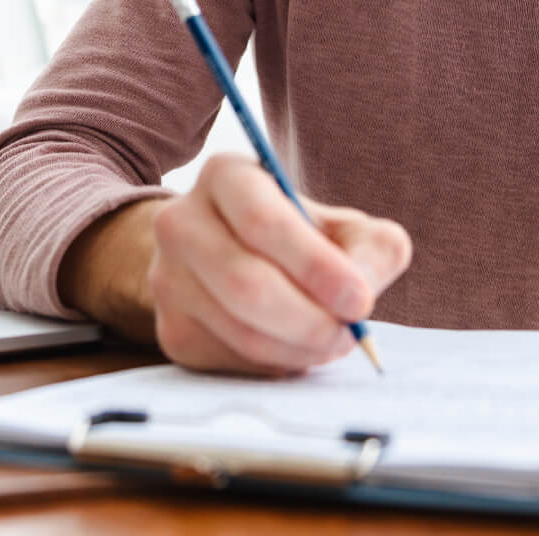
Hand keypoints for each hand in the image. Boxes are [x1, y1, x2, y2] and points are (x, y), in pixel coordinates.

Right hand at [149, 153, 410, 375]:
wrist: (233, 257)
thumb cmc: (301, 238)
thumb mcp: (344, 227)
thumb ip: (370, 250)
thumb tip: (360, 294)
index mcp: (225, 176)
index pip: (262, 222)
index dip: (314, 265)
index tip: (360, 299)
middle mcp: (181, 222)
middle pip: (245, 283)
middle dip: (310, 319)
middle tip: (350, 334)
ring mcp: (168, 280)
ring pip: (241, 331)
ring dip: (300, 347)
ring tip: (331, 339)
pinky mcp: (171, 331)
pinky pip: (233, 361)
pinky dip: (278, 363)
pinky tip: (295, 345)